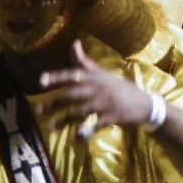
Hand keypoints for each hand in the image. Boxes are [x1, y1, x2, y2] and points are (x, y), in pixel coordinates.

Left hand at [36, 41, 159, 133]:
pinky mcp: (112, 117)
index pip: (72, 74)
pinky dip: (83, 134)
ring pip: (79, 112)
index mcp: (94, 78)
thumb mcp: (103, 74)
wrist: (144, 105)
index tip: (41, 81)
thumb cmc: (120, 89)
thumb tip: (74, 42)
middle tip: (38, 111)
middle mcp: (98, 89)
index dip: (56, 77)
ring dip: (64, 121)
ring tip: (50, 128)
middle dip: (54, 104)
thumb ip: (85, 62)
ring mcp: (105, 103)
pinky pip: (94, 126)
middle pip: (71, 95)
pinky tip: (74, 140)